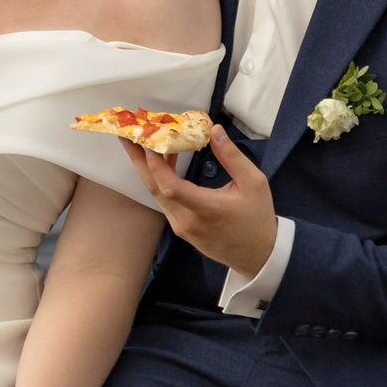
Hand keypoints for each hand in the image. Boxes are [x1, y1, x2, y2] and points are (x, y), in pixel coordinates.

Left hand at [126, 126, 276, 279]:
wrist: (258, 256)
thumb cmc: (257, 219)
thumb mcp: (254, 183)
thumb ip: (232, 156)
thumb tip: (215, 130)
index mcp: (206, 209)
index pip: (171, 187)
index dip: (156, 164)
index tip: (149, 140)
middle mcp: (187, 221)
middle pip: (155, 188)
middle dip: (139, 160)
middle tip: (128, 135)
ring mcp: (181, 228)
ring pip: (157, 195)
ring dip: (149, 168)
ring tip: (143, 142)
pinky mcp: (181, 230)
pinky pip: (165, 202)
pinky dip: (160, 181)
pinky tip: (165, 162)